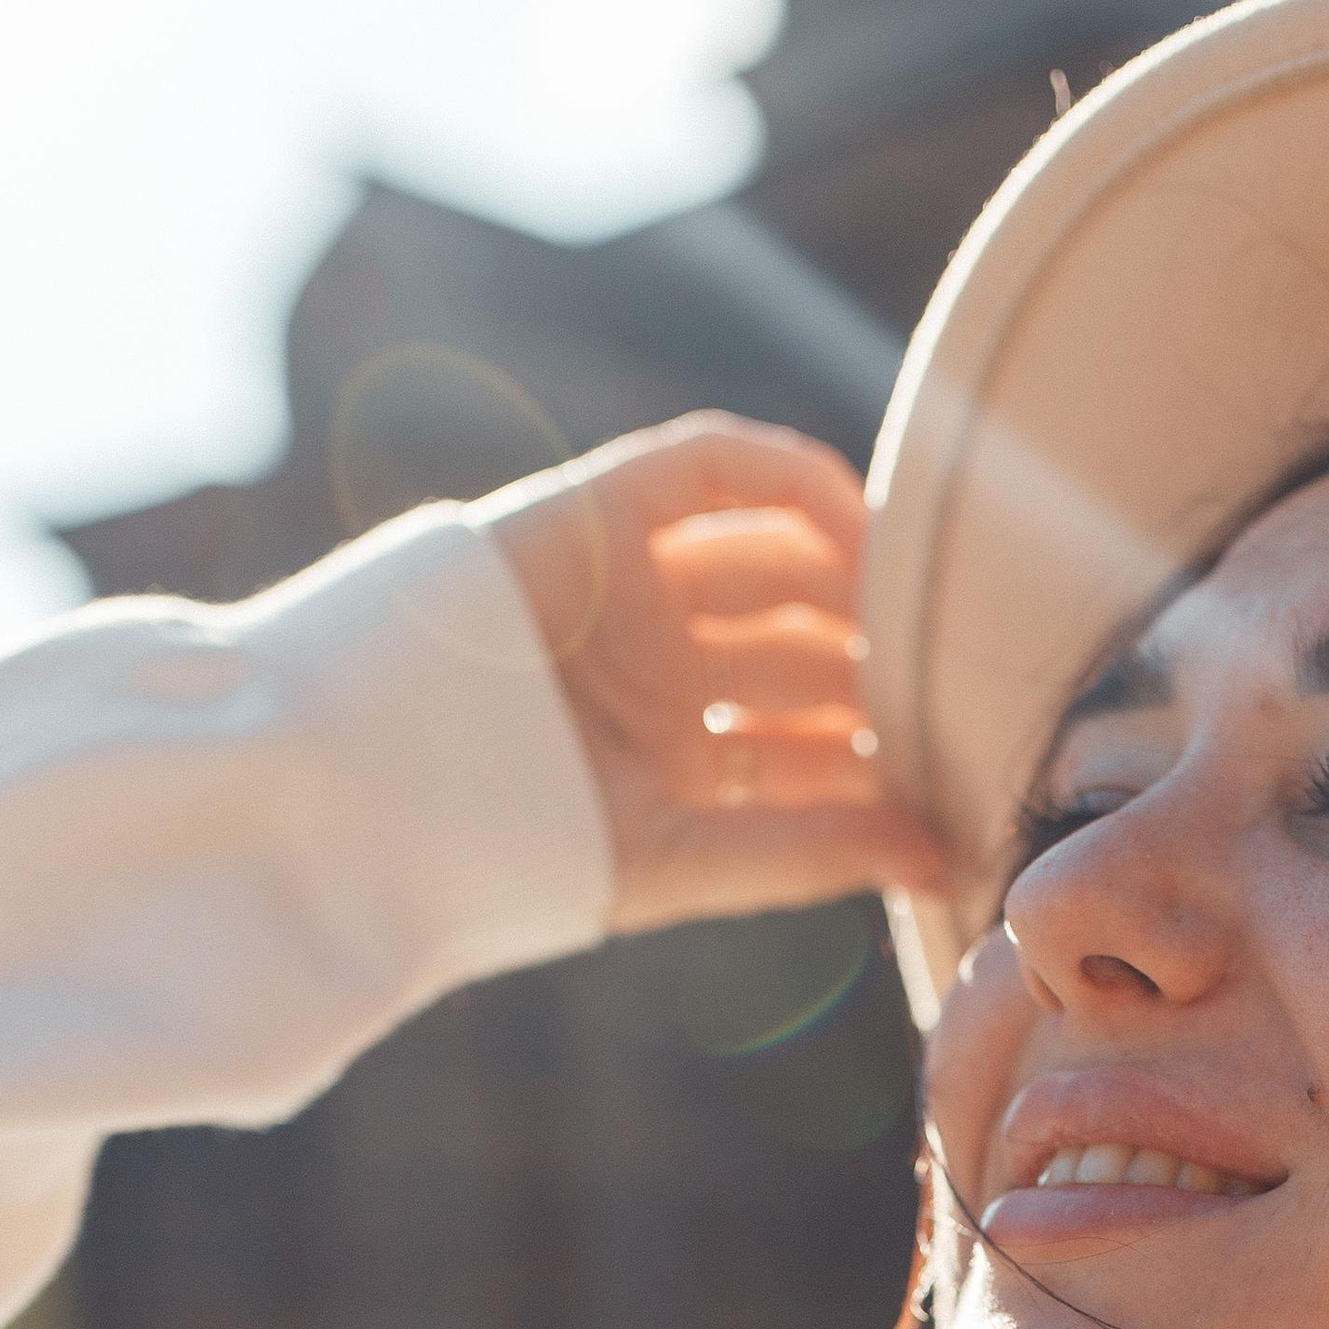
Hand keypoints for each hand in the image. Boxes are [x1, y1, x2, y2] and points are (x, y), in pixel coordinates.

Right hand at [478, 410, 947, 936]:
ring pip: (778, 560)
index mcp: (675, 766)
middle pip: (807, 648)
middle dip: (885, 663)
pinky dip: (795, 480)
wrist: (360, 789)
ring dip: (857, 578)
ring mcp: (631, 590)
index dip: (892, 748)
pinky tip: (860, 526)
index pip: (813, 743)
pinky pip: (712, 468)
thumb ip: (810, 852)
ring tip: (924, 608)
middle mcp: (661, 675)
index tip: (968, 762)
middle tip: (961, 677)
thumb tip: (943, 857)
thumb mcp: (682, 860)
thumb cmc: (504, 854)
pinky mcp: (595, 512)